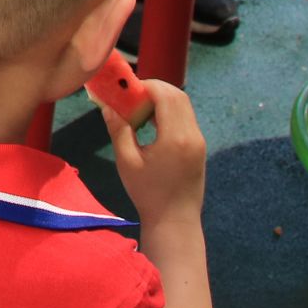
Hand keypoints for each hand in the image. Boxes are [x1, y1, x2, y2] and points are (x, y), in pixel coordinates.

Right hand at [99, 77, 207, 226]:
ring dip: (163, 100)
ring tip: (140, 109)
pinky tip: (152, 123)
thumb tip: (108, 106)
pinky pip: (186, 119)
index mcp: (175, 137)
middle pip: (178, 96)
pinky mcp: (199, 148)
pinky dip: (170, 112)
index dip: (146, 86)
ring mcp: (199, 141)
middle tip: (132, 96)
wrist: (175, 221)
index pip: (166, 95)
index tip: (126, 90)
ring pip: (184, 106)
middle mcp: (193, 135)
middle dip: (155, 89)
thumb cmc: (148, 194)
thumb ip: (119, 130)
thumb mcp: (127, 161)